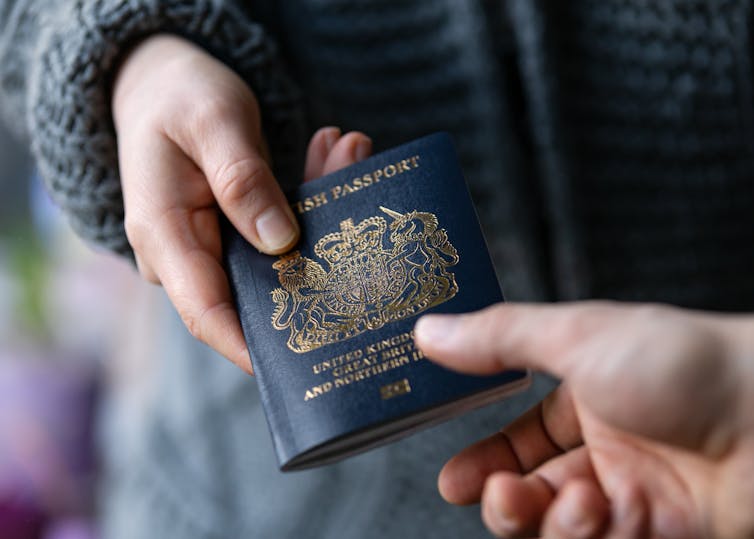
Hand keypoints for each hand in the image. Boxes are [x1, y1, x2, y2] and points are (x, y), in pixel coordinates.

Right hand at [113, 35, 370, 372]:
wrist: (156, 80)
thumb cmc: (177, 94)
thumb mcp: (212, 123)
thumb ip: (242, 180)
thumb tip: (280, 242)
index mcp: (163, 234)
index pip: (207, 312)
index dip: (252, 345)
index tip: (305, 361)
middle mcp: (184, 251)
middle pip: (255, 286)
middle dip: (313, 264)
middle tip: (362, 215)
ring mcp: (210, 245)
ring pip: (275, 257)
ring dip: (319, 216)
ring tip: (351, 151)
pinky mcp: (232, 232)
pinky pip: (278, 233)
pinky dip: (309, 200)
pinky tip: (336, 154)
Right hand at [415, 302, 753, 537]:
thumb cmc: (681, 362)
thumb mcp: (575, 337)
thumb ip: (499, 339)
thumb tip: (429, 332)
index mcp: (589, 396)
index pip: (523, 438)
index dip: (486, 459)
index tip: (452, 480)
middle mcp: (608, 448)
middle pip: (532, 490)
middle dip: (503, 499)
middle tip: (492, 494)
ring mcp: (632, 494)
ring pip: (556, 526)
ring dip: (542, 518)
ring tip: (562, 499)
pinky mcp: (656, 533)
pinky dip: (579, 535)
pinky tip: (592, 510)